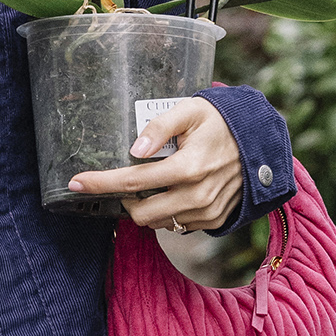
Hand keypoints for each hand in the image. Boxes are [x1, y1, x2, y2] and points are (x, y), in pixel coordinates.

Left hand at [66, 98, 245, 233]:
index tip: (75, 183)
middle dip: (124, 199)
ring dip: (146, 206)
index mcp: (189, 168)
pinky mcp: (214, 220)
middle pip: (140, 213)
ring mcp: (207, 212)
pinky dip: (168, 211)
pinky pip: (177, 225)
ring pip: (158, 223)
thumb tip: (134, 150)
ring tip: (155, 181)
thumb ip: (160, 127)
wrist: (260, 141)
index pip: (132, 182)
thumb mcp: (190, 110)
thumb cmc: (221, 121)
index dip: (99, 184)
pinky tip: (175, 190)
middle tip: (126, 179)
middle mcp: (198, 196)